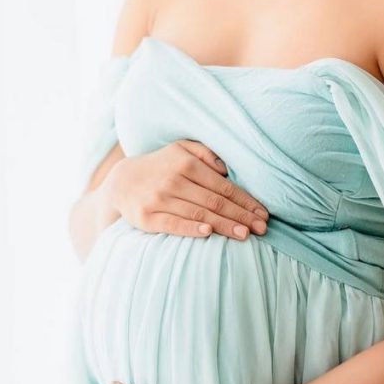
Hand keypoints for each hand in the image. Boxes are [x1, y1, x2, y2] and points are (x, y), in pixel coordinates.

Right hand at [104, 141, 269, 241]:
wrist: (121, 181)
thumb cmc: (161, 166)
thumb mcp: (181, 149)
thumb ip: (205, 153)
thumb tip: (226, 168)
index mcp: (186, 164)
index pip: (223, 186)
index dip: (245, 201)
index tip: (263, 213)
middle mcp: (174, 180)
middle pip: (215, 201)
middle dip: (241, 216)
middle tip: (262, 228)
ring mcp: (160, 200)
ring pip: (198, 214)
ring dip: (224, 225)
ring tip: (245, 235)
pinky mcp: (147, 218)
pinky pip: (173, 224)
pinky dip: (191, 229)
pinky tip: (208, 233)